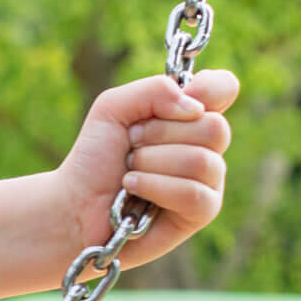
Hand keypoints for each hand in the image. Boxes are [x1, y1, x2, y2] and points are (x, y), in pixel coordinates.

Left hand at [53, 69, 238, 271]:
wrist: (75, 202)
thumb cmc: (95, 157)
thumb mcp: (112, 108)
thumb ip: (153, 90)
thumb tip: (195, 107)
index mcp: (189, 115)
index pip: (224, 88)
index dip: (211, 89)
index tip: (180, 102)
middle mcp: (205, 145)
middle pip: (215, 127)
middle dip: (160, 134)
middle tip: (132, 146)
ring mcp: (208, 179)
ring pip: (201, 161)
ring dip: (151, 163)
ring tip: (129, 171)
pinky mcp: (202, 212)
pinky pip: (192, 193)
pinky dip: (154, 187)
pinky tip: (132, 188)